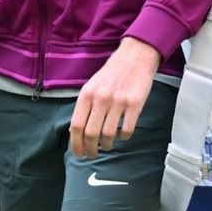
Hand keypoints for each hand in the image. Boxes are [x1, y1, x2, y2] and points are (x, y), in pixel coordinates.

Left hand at [69, 37, 160, 158]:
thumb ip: (85, 106)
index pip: (76, 126)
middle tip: (92, 154)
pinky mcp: (135, 104)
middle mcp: (101, 98)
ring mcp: (118, 102)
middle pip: (91, 134)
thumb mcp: (92, 85)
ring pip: (109, 135)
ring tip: (107, 145)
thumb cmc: (113, 72)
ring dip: (107, 145)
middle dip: (90, 150)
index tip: (78, 153)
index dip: (76, 144)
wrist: (135, 56)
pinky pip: (127, 131)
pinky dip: (123, 138)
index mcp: (87, 94)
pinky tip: (122, 134)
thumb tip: (77, 131)